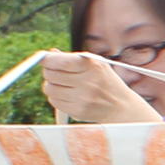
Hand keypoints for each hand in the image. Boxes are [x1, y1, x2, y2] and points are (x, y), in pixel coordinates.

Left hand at [42, 52, 161, 124]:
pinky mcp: (78, 111)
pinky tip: (66, 95)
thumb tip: (50, 53)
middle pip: (51, 74)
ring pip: (49, 88)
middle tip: (55, 72)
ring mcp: (82, 98)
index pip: (60, 61)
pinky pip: (54, 101)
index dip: (47, 60)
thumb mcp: (95, 65)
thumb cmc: (105, 81)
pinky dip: (56, 97)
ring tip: (62, 84)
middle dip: (49, 72)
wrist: (120, 106)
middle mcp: (88, 82)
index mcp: (92, 66)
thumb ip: (72, 58)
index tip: (44, 59)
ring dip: (51, 85)